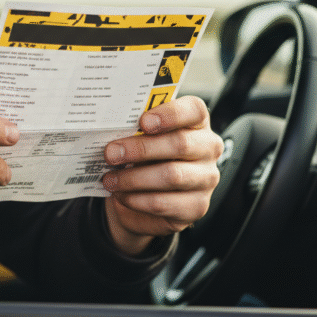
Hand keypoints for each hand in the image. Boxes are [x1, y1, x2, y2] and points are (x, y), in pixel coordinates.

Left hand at [102, 96, 222, 256]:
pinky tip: (121, 194)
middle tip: (111, 153)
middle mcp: (208, 148)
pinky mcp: (196, 207)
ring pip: (172, 176)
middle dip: (141, 148)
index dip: (170, 114)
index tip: (143, 122)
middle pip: (180, 144)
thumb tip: (109, 128)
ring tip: (109, 179)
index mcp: (196, 121)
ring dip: (134, 178)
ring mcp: (206, 179)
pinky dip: (137, 199)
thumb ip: (134, 129)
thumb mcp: (140, 136)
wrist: (146, 194)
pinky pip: (164, 203)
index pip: (194, 110)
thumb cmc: (144, 155)